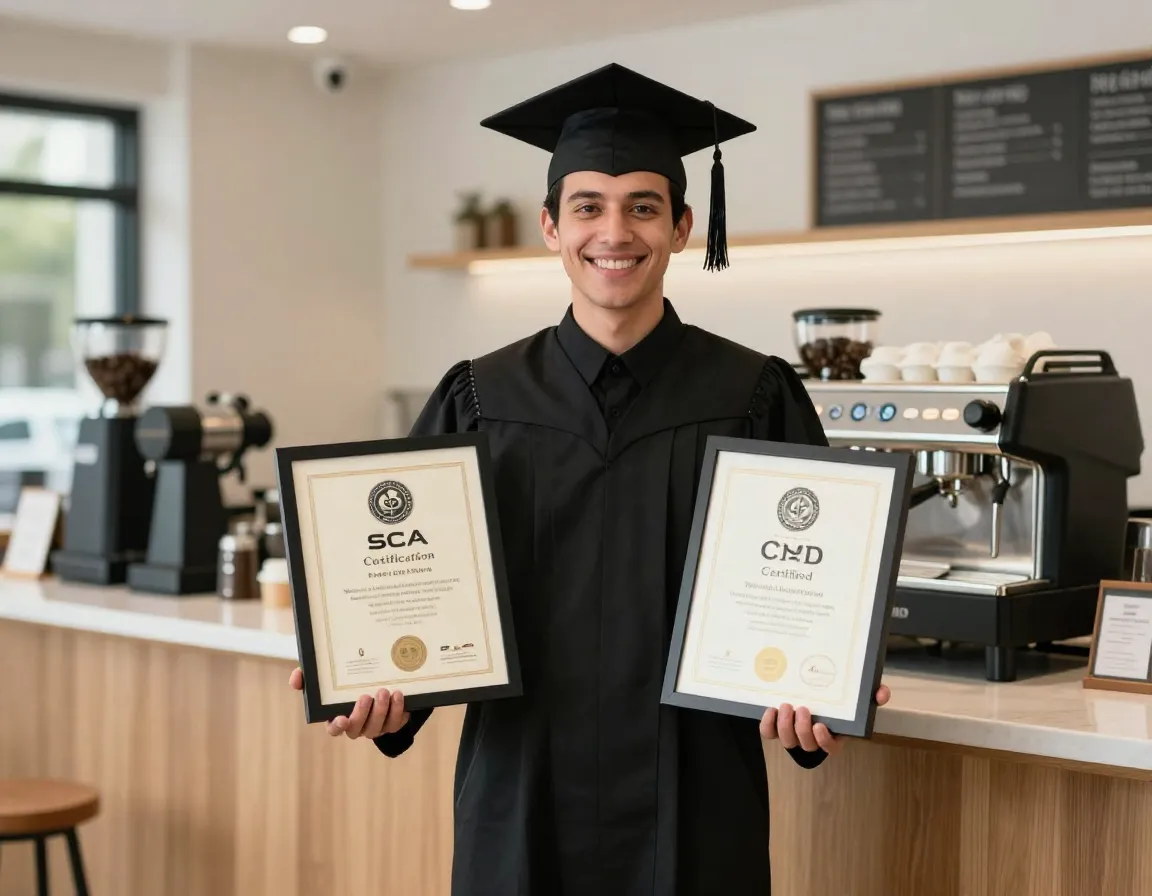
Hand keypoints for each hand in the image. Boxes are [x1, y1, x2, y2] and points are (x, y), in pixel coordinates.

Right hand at [288, 666, 409, 739]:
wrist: (377, 681)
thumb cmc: (345, 683)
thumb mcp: (326, 679)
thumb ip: (308, 677)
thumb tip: (296, 678)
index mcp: (339, 717)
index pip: (334, 729)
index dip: (338, 726)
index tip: (342, 718)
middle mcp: (357, 725)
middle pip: (357, 729)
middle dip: (362, 714)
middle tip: (366, 696)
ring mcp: (375, 725)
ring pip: (377, 727)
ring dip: (381, 710)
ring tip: (384, 691)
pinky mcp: (393, 722)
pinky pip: (396, 721)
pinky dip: (397, 709)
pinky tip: (398, 694)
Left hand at [760, 684, 890, 757]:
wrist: (815, 690)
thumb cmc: (841, 698)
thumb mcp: (860, 696)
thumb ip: (874, 694)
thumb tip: (881, 694)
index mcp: (834, 734)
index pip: (830, 748)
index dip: (823, 741)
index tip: (820, 726)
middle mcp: (813, 738)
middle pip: (805, 744)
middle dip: (801, 729)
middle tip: (802, 709)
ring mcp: (794, 734)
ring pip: (787, 740)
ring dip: (785, 726)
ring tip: (786, 706)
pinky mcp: (777, 726)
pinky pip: (769, 733)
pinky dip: (767, 725)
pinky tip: (770, 710)